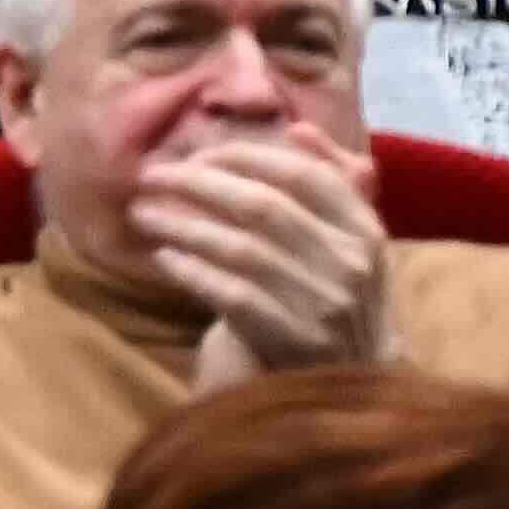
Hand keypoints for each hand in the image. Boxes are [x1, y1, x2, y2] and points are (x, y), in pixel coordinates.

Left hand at [132, 133, 392, 380]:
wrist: (346, 379)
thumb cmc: (330, 293)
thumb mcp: (347, 240)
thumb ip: (330, 182)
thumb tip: (300, 129)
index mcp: (365, 230)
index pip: (305, 176)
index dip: (247, 157)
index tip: (198, 154)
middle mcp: (350, 265)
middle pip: (264, 207)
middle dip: (200, 185)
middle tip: (153, 176)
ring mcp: (322, 304)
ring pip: (241, 249)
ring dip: (183, 226)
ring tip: (143, 213)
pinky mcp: (290, 340)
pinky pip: (230, 294)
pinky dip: (193, 271)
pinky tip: (163, 257)